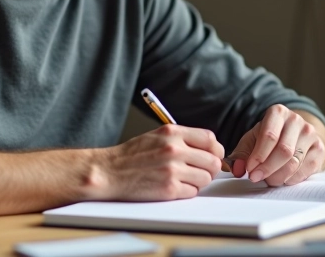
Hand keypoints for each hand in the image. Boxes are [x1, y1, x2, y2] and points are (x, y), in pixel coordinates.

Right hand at [91, 124, 224, 200]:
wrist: (109, 172)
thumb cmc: (131, 155)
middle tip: (199, 171)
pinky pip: (193, 192)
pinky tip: (173, 186)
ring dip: (198, 181)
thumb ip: (182, 138)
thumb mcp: (157, 136)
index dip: (215, 150)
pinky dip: (186, 191)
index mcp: (172, 133)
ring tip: (182, 179)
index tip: (212, 155)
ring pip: (205, 178)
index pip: (210, 139)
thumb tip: (209, 148)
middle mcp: (174, 149)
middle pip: (213, 161)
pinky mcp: (169, 189)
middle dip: (209, 168)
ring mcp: (172, 170)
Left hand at [229, 105, 324, 186]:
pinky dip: (291, 179)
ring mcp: (311, 134)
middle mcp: (296, 120)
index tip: (249, 170)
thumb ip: (240, 155)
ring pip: (294, 162)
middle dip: (268, 168)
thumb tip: (236, 169)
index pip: (269, 136)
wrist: (293, 137)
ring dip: (278, 176)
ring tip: (268, 179)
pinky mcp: (320, 149)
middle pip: (284, 150)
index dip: (258, 156)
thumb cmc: (268, 139)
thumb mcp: (251, 141)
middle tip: (256, 178)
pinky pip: (305, 170)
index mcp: (277, 112)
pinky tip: (282, 179)